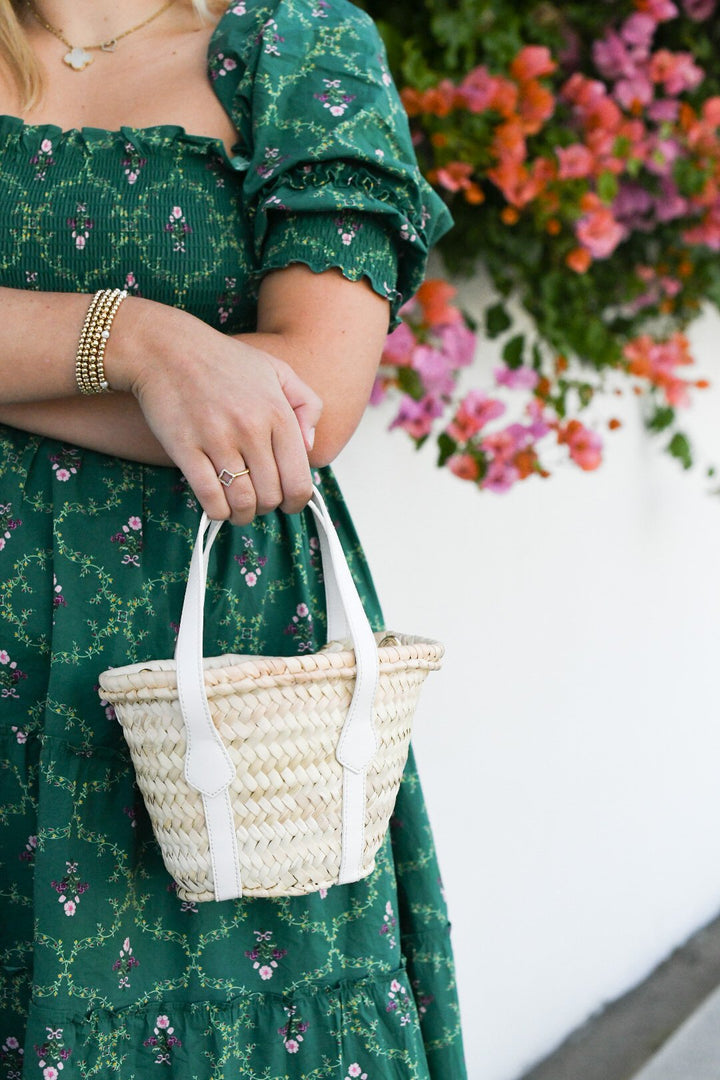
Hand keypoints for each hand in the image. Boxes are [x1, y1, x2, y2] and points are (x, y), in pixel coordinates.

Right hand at [106, 301, 321, 524]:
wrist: (166, 347)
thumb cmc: (224, 361)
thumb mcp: (278, 370)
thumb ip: (307, 405)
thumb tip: (310, 448)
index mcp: (278, 414)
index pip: (298, 480)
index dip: (297, 502)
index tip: (288, 503)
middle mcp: (252, 429)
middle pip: (271, 497)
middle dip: (267, 508)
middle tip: (258, 501)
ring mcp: (217, 440)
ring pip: (242, 503)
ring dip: (242, 515)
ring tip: (238, 509)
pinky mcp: (185, 449)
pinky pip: (210, 498)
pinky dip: (218, 512)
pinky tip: (218, 506)